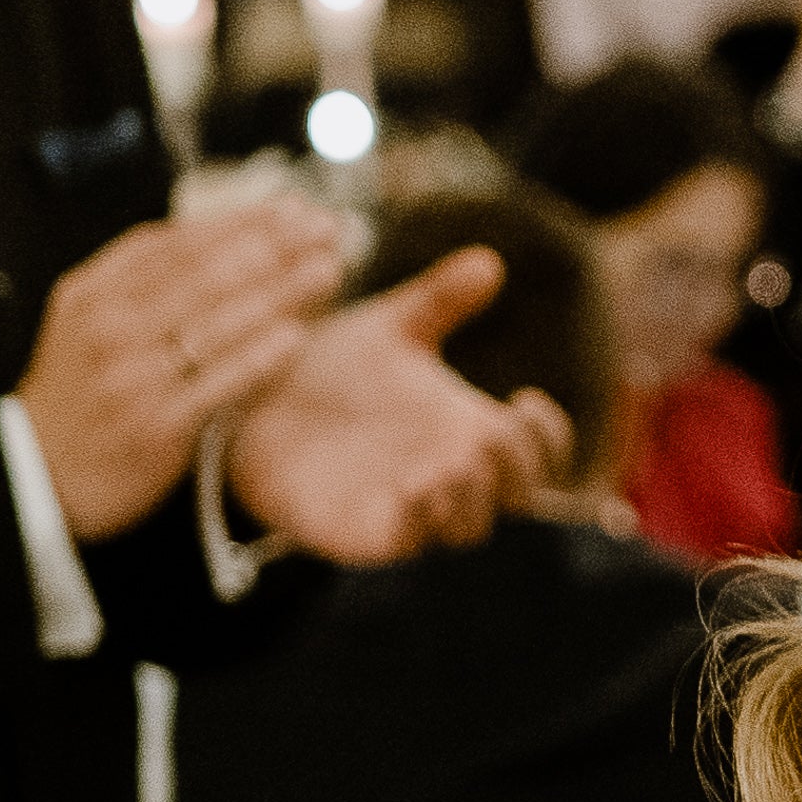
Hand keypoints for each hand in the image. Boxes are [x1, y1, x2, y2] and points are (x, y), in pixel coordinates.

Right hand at [16, 202, 348, 539]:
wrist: (37, 477)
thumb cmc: (81, 392)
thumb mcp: (89, 320)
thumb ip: (145, 277)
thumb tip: (225, 232)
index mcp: (94, 292)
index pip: (175, 243)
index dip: (239, 222)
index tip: (290, 207)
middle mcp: (110, 327)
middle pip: (202, 273)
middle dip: (270, 245)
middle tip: (323, 226)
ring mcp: (132, 376)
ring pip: (215, 322)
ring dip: (278, 290)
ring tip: (326, 266)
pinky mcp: (155, 425)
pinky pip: (217, 384)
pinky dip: (258, 357)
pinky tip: (296, 334)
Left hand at [226, 246, 576, 563]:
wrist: (253, 406)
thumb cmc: (328, 371)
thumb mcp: (389, 327)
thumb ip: (439, 299)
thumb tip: (488, 262)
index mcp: (466, 426)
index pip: (537, 451)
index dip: (548, 436)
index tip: (525, 399)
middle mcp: (450, 471)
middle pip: (518, 495)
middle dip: (518, 468)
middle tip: (491, 434)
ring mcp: (413, 505)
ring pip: (471, 527)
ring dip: (475, 498)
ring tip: (454, 464)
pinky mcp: (370, 529)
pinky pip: (411, 539)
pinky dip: (422, 518)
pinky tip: (413, 483)